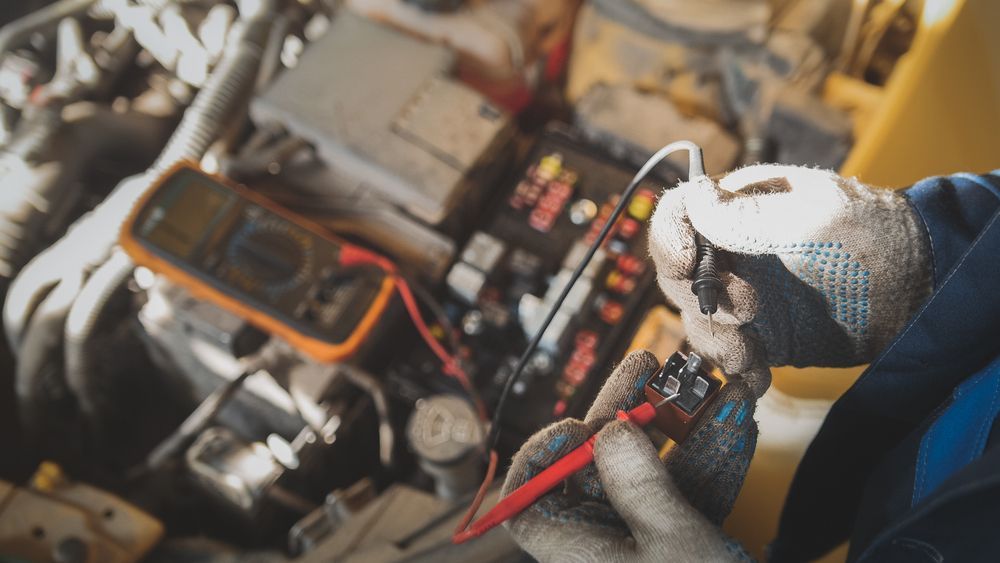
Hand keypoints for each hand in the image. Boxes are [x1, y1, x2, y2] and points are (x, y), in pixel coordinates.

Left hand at [502, 350, 757, 561]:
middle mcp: (605, 550)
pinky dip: (712, 465)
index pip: (528, 505)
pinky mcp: (686, 551)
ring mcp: (648, 550)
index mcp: (578, 555)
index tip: (573, 427)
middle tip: (648, 367)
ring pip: (652, 477)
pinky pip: (689, 499)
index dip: (539, 460)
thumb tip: (608, 434)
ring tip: (706, 381)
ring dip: (682, 429)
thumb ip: (640, 484)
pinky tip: (737, 424)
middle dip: (626, 415)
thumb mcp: (675, 544)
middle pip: (597, 471)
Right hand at [649, 164, 931, 374]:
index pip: (678, 215)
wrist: (922, 289)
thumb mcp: (814, 217)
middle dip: (700, 300)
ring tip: (751, 358)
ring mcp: (744, 296)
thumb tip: (695, 196)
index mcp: (738, 207)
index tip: (690, 265)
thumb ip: (752, 215)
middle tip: (747, 315)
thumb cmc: (875, 235)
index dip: (670, 239)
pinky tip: (758, 379)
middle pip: (677, 276)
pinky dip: (736, 372)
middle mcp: (731, 251)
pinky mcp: (762, 336)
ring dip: (715, 342)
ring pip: (697, 321)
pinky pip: (728, 355)